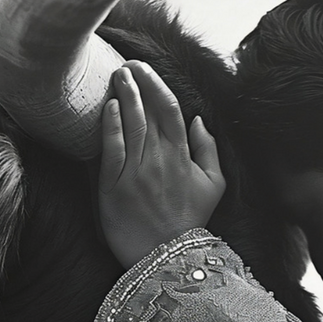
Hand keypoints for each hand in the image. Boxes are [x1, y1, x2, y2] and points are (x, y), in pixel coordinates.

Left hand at [98, 60, 226, 268]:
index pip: (169, 109)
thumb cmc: (189, 222)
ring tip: (116, 76)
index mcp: (183, 157)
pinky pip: (113, 149)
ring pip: (130, 124)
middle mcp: (160, 160)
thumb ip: (209, 150)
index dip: (156, 84)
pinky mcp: (115, 186)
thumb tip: (199, 121)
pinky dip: (111, 125)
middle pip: (147, 111)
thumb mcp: (214, 186)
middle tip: (125, 64)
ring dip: (123, 95)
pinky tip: (109, 106)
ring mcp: (136, 172)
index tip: (144, 69)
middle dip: (136, 82)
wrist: (166, 257)